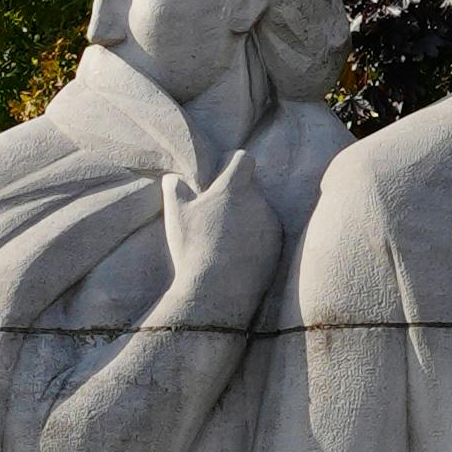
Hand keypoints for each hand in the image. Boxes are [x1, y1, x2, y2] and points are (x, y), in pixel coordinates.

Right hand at [160, 147, 289, 318]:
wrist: (216, 292)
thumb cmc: (193, 249)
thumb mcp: (175, 215)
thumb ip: (174, 188)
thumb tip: (174, 177)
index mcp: (235, 188)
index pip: (243, 159)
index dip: (230, 164)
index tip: (219, 175)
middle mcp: (259, 201)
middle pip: (250, 187)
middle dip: (235, 196)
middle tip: (215, 215)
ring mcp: (271, 226)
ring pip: (258, 211)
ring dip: (245, 218)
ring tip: (223, 240)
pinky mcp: (277, 248)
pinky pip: (266, 234)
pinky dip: (254, 239)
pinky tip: (235, 255)